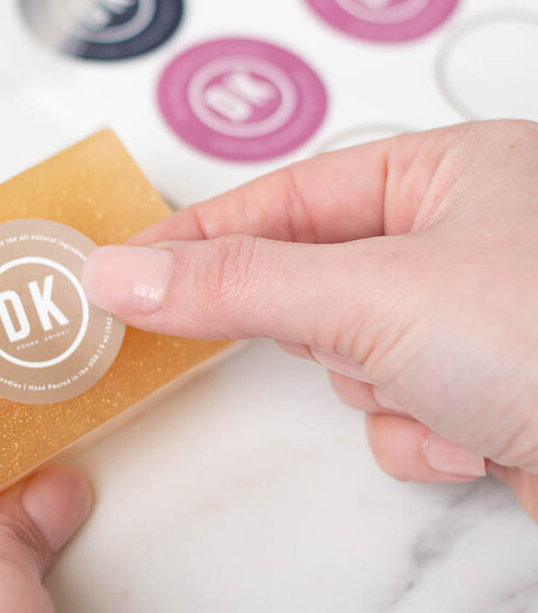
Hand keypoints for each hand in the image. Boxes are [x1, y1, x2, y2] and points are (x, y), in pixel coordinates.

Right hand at [82, 120, 537, 521]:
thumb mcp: (374, 295)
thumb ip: (236, 284)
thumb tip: (122, 273)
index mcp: (454, 172)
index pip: (288, 195)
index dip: (201, 233)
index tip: (124, 267)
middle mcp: (470, 237)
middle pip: (317, 282)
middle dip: (326, 331)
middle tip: (338, 340)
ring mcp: (480, 320)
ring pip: (354, 359)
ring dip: (380, 392)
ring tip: (445, 394)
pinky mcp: (490, 394)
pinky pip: (399, 412)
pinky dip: (419, 435)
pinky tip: (477, 440)